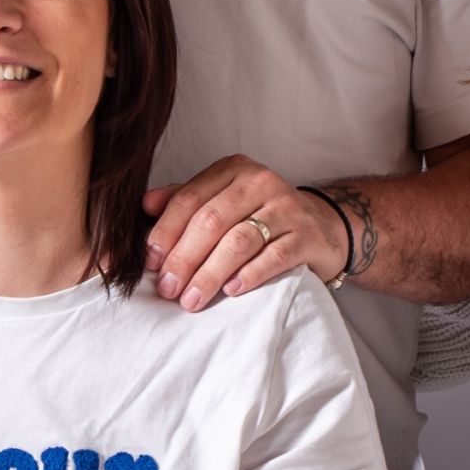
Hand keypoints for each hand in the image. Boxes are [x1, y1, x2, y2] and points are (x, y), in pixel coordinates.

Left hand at [142, 156, 348, 309]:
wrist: (324, 226)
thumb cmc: (262, 216)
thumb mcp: (224, 201)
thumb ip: (185, 201)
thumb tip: (144, 205)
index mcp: (233, 170)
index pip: (190, 198)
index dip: (166, 231)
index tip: (150, 262)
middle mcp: (260, 182)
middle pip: (211, 221)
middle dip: (184, 258)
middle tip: (168, 289)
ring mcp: (287, 207)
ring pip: (239, 241)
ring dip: (211, 274)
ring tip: (192, 299)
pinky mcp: (307, 235)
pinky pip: (275, 256)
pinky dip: (251, 274)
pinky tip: (232, 291)